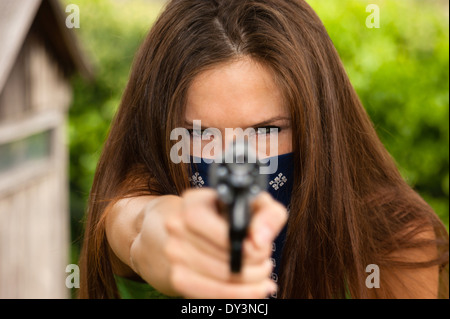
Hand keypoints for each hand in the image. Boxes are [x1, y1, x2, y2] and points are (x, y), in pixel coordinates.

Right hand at [164, 188, 286, 298]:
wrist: (207, 227)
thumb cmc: (234, 213)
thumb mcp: (257, 204)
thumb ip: (268, 215)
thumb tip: (259, 241)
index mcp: (193, 203)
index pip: (201, 221)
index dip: (233, 239)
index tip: (259, 247)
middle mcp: (177, 227)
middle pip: (215, 257)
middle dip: (251, 265)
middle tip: (265, 261)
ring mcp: (175, 254)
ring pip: (215, 280)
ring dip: (247, 283)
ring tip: (262, 274)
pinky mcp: (179, 278)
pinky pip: (208, 294)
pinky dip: (236, 295)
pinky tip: (255, 289)